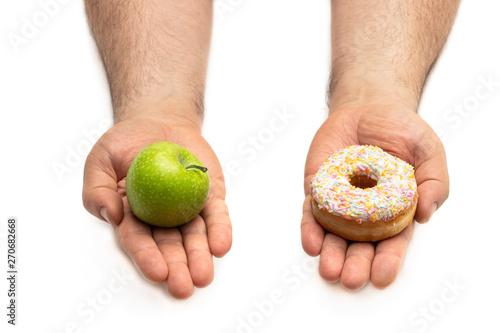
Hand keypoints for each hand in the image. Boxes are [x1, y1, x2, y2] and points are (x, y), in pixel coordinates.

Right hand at [82, 114, 231, 298]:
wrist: (159, 122)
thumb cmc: (126, 142)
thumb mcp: (101, 160)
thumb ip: (97, 189)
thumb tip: (112, 215)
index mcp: (132, 216)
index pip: (138, 240)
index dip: (147, 257)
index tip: (157, 272)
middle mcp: (161, 218)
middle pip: (170, 245)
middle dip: (177, 267)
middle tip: (183, 286)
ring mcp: (187, 208)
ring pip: (195, 236)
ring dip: (200, 256)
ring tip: (203, 276)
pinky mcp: (209, 196)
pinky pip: (216, 215)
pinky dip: (220, 230)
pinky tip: (221, 246)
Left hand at [301, 104, 448, 290]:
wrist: (367, 108)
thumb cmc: (401, 130)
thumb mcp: (428, 150)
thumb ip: (434, 181)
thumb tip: (425, 214)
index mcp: (396, 210)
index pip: (392, 242)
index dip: (387, 260)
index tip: (382, 276)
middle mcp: (366, 212)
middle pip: (360, 245)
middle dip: (355, 264)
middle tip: (351, 279)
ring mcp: (340, 202)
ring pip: (333, 235)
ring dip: (330, 254)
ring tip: (329, 270)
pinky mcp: (318, 189)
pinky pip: (311, 212)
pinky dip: (310, 228)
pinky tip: (311, 243)